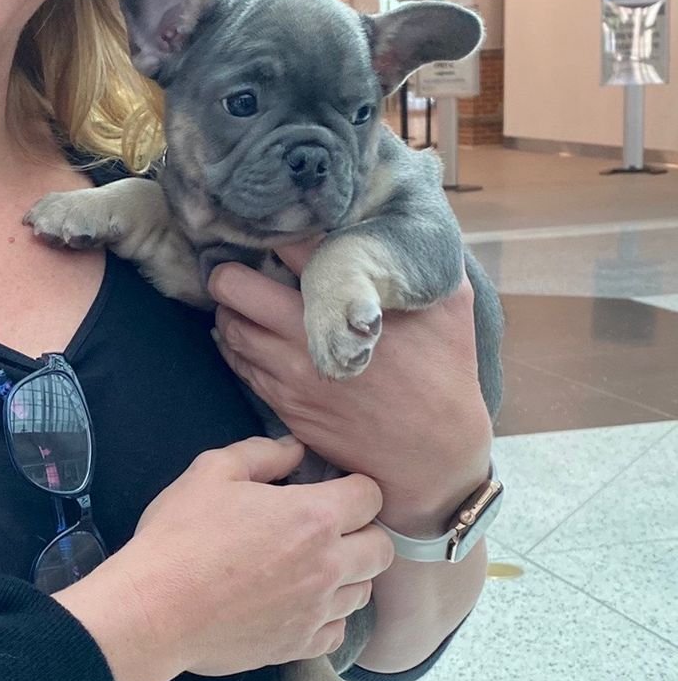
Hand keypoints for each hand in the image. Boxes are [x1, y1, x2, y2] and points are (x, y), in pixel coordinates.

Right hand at [55, 435, 392, 680]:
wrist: (154, 611)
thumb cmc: (179, 536)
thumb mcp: (211, 473)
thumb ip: (261, 453)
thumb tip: (294, 449)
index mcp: (313, 517)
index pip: (371, 496)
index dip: (355, 488)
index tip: (333, 490)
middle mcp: (328, 565)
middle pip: (382, 549)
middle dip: (362, 533)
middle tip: (328, 530)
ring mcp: (317, 610)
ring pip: (363, 592)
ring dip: (346, 576)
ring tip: (311, 568)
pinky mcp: (300, 645)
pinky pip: (337, 631)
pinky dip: (326, 617)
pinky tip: (299, 604)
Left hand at [208, 240, 491, 537]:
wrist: (433, 459)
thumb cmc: (446, 378)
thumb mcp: (450, 307)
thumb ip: (424, 261)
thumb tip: (408, 220)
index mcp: (345, 303)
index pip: (289, 246)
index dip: (276, 229)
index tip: (274, 222)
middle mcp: (305, 336)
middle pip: (235, 286)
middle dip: (230, 268)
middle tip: (237, 261)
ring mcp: (288, 374)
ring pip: (229, 327)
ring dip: (230, 308)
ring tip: (240, 296)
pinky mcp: (283, 404)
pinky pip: (240, 365)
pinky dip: (236, 344)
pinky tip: (245, 333)